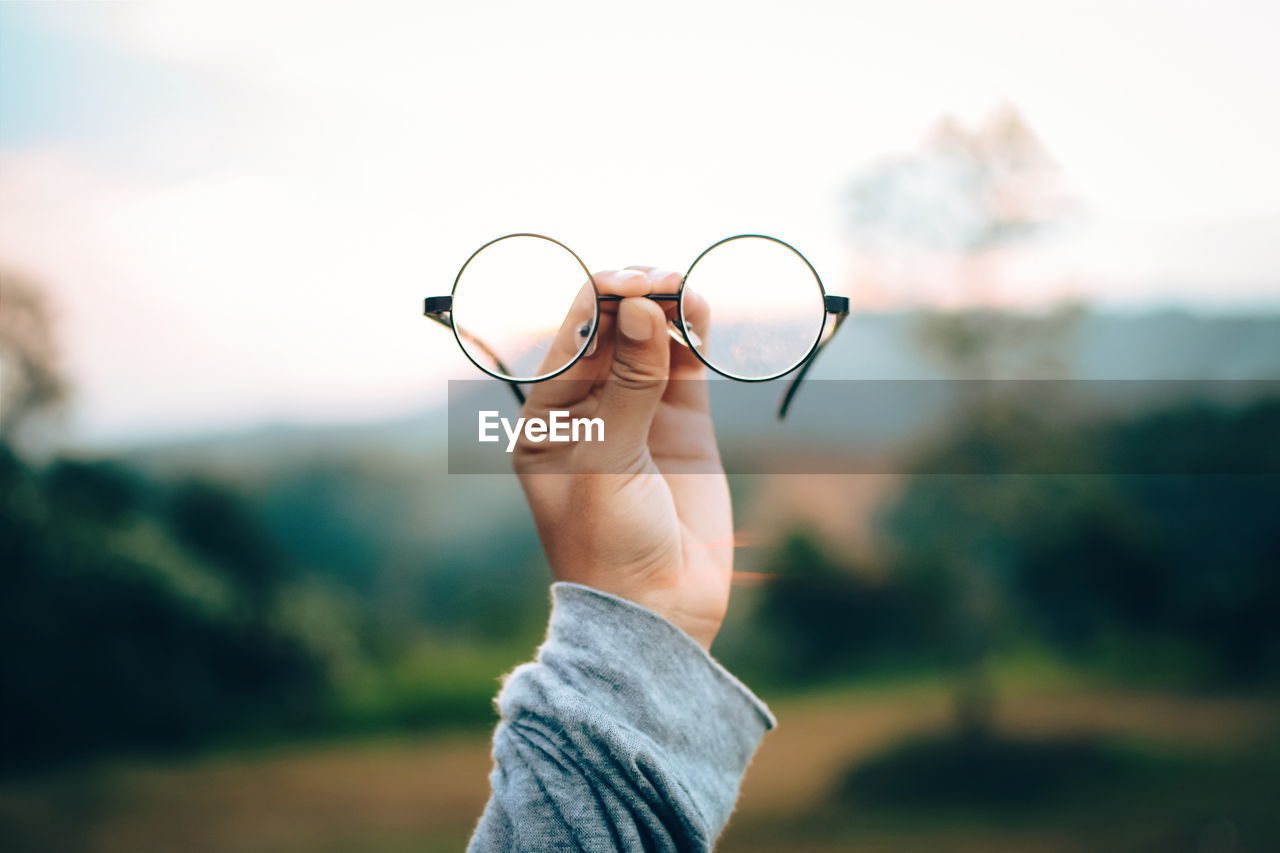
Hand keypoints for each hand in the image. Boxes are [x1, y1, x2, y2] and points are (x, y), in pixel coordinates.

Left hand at [513, 267, 730, 648]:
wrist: (657, 612)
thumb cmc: (607, 544)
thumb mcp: (608, 461)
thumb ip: (630, 385)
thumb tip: (644, 308)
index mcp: (547, 419)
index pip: (572, 341)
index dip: (599, 304)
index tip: (630, 284)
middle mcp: (590, 408)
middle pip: (613, 332)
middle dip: (635, 299)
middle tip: (663, 281)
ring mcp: (639, 414)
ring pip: (652, 341)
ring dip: (667, 310)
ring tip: (686, 290)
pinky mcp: (682, 426)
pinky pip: (686, 366)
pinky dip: (694, 335)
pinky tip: (700, 309)